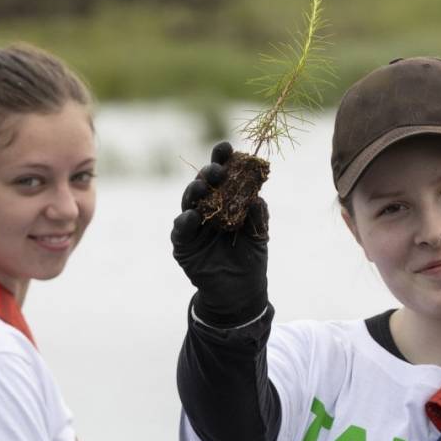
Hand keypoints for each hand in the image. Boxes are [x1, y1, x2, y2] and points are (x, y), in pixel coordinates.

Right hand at [172, 141, 268, 326]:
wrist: (240, 292)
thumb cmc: (250, 259)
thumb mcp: (260, 235)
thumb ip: (258, 216)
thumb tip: (257, 196)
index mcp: (226, 201)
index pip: (223, 176)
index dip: (223, 160)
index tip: (228, 148)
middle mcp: (207, 209)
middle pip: (204, 184)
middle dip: (208, 173)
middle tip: (217, 169)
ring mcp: (193, 226)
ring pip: (189, 203)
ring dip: (194, 192)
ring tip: (202, 187)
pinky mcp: (183, 246)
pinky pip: (180, 231)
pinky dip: (185, 222)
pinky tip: (192, 216)